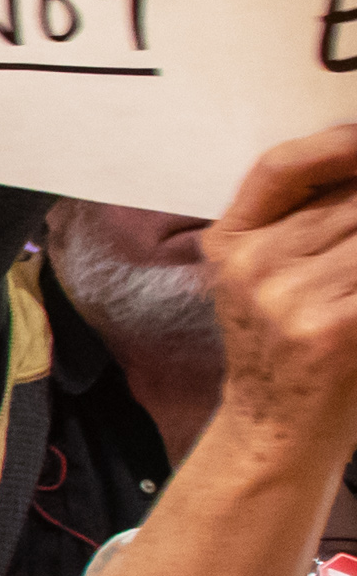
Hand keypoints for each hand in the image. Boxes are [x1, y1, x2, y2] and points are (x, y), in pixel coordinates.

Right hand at [203, 125, 356, 452]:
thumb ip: (303, 225)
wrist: (274, 432)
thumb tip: (354, 174)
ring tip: (356, 276)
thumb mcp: (266, 280)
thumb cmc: (286, 351)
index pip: (280, 166)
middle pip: (348, 196)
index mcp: (230, 245)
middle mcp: (251, 266)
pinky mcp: (332, 327)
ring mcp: (289, 297)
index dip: (337, 143)